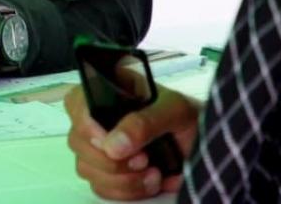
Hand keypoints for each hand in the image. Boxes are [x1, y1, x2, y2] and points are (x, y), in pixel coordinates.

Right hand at [64, 83, 199, 200]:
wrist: (204, 145)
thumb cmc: (188, 118)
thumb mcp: (174, 111)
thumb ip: (144, 123)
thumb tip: (113, 145)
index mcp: (110, 90)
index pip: (76, 101)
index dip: (86, 123)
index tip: (110, 142)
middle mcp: (100, 118)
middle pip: (78, 141)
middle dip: (111, 159)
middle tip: (143, 159)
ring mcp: (103, 147)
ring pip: (87, 168)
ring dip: (121, 178)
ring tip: (152, 171)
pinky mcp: (110, 172)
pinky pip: (101, 187)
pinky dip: (126, 190)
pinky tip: (150, 181)